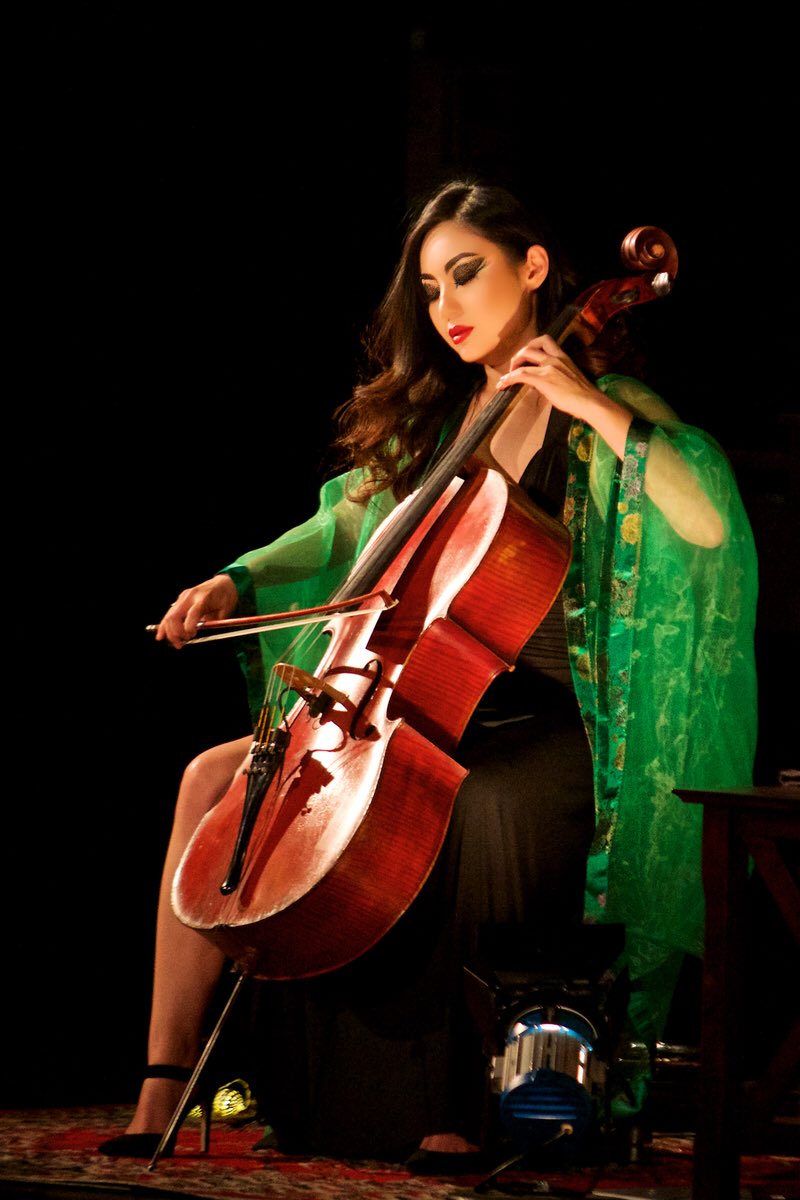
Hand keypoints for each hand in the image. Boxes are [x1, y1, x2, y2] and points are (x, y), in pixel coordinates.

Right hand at [155, 574, 238, 647]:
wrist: (224, 583)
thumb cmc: (226, 597)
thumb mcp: (226, 610)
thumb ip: (213, 622)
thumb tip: (201, 632)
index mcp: (204, 597)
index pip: (193, 613)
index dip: (189, 626)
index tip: (191, 636)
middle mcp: (190, 596)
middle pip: (176, 615)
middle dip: (175, 633)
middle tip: (181, 644)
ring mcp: (183, 597)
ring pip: (169, 615)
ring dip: (169, 632)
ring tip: (176, 643)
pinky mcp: (180, 600)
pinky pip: (170, 614)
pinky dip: (165, 626)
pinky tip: (161, 635)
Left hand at [498, 334, 631, 457]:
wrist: (590, 402)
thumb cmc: (583, 396)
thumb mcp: (568, 379)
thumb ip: (555, 376)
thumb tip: (540, 384)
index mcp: (563, 356)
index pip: (545, 341)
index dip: (531, 346)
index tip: (525, 358)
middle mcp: (555, 358)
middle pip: (530, 346)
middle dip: (518, 356)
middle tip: (513, 369)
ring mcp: (549, 368)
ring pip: (523, 358)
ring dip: (511, 368)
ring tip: (505, 379)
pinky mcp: (544, 379)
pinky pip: (521, 375)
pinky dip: (509, 378)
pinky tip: (504, 385)